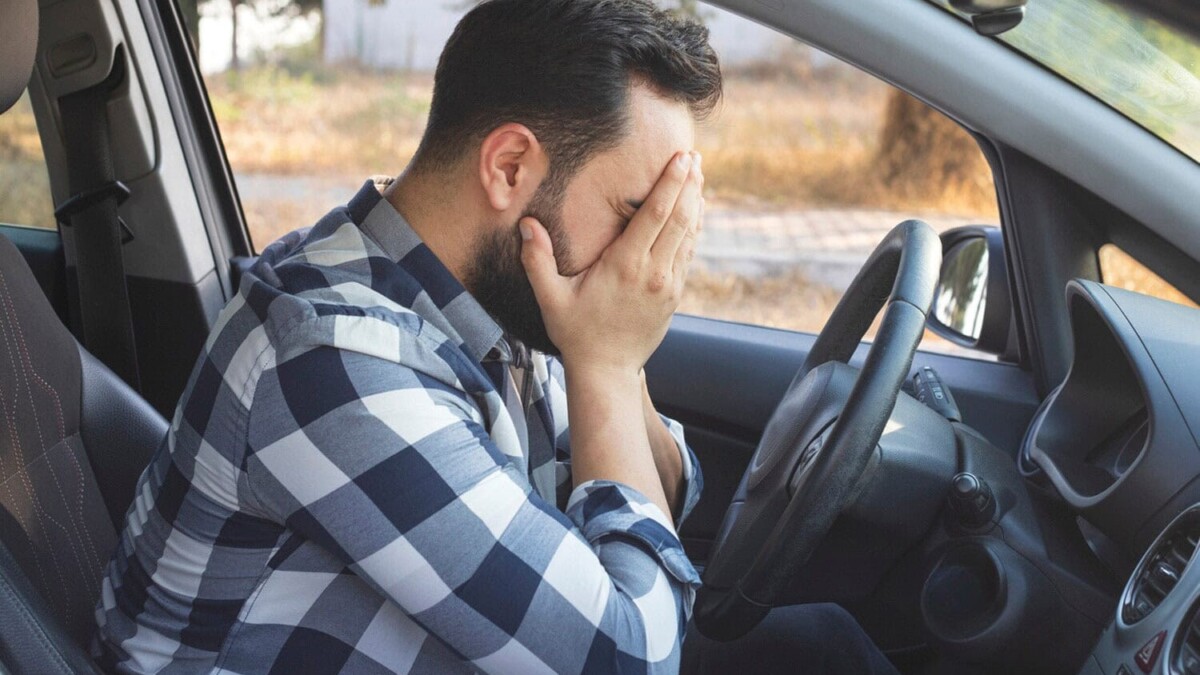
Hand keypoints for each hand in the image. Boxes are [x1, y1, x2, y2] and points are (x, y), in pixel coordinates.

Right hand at [520, 151, 703, 376]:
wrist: (607, 371)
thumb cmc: (577, 333)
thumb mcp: (551, 299)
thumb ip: (537, 261)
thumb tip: (526, 224)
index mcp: (625, 266)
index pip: (655, 215)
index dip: (671, 184)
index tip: (682, 159)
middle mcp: (653, 272)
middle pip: (679, 218)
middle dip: (689, 184)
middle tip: (695, 157)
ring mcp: (668, 284)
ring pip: (689, 234)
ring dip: (695, 202)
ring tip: (699, 175)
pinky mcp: (675, 294)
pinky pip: (688, 252)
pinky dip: (694, 227)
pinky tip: (695, 211)